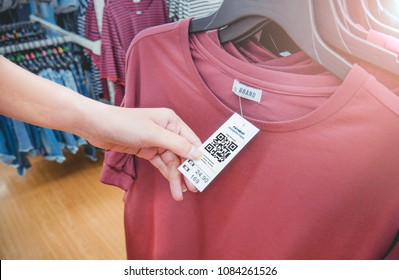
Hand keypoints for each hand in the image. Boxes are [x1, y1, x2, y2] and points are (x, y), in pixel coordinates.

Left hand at [84, 107, 201, 200]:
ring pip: (172, 162)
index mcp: (171, 121)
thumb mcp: (153, 134)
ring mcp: (157, 141)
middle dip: (187, 171)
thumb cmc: (125, 124)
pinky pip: (161, 164)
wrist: (97, 127)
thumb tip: (197, 154)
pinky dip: (167, 175)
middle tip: (194, 188)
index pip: (191, 141)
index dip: (199, 157)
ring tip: (180, 193)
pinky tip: (173, 186)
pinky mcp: (147, 150)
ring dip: (176, 177)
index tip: (206, 172)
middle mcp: (167, 130)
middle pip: (182, 154)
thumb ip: (176, 144)